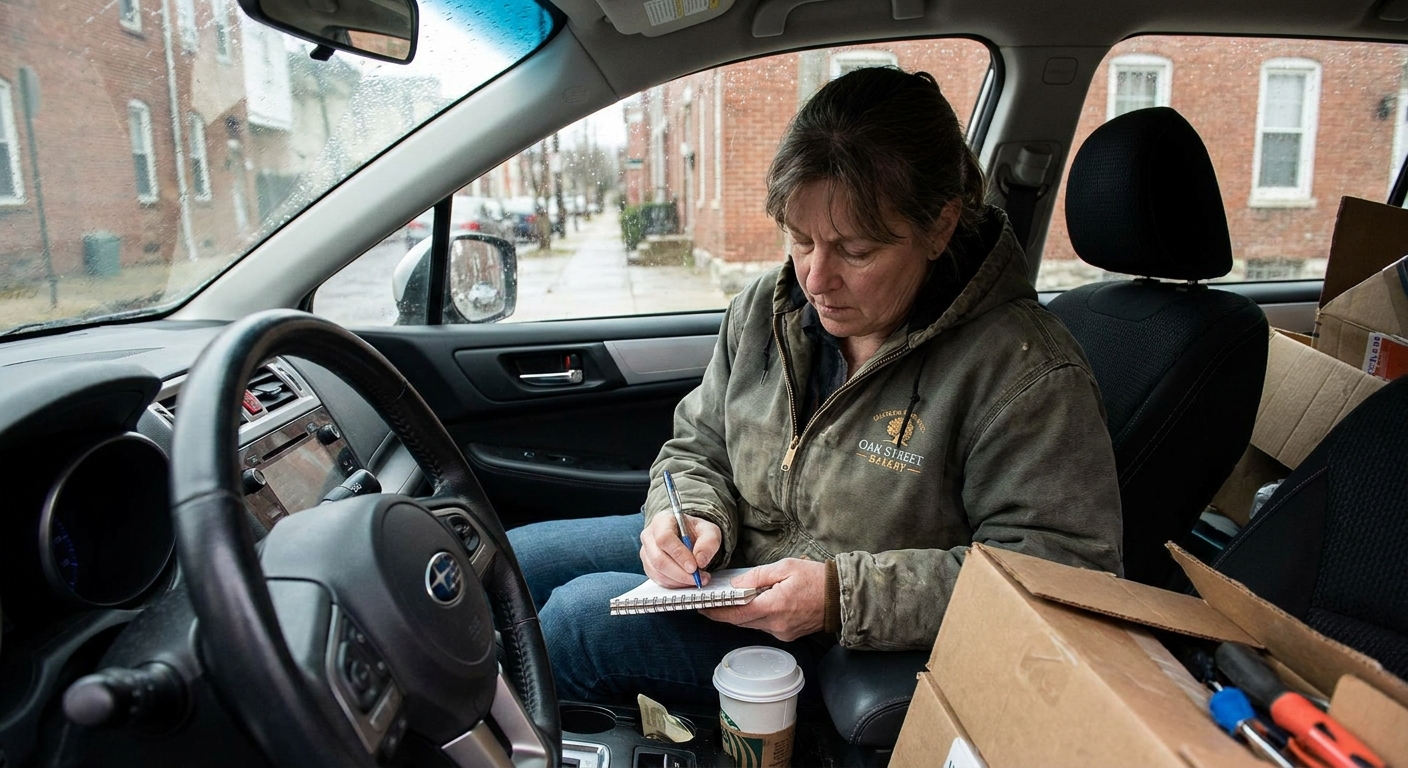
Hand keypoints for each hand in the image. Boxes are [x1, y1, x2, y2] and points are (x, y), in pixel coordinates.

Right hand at [639, 511, 721, 587]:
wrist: (688, 536)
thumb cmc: (696, 531)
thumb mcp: (709, 531)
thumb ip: (708, 542)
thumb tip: (700, 561)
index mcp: (662, 521)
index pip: (664, 538)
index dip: (679, 554)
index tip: (694, 567)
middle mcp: (649, 536)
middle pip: (659, 559)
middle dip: (680, 573)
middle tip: (699, 578)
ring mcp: (646, 552)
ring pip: (658, 572)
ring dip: (679, 581)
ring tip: (697, 580)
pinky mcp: (648, 566)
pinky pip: (658, 580)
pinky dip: (675, 584)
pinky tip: (687, 581)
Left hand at [700, 558, 826, 641]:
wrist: (841, 597)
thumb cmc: (816, 579)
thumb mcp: (786, 567)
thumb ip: (757, 576)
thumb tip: (736, 585)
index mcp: (775, 606)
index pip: (737, 613)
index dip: (717, 612)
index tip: (703, 608)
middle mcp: (777, 624)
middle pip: (742, 621)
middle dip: (725, 613)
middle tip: (710, 603)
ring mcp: (782, 632)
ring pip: (752, 625)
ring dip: (741, 614)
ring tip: (731, 601)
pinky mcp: (788, 634)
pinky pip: (765, 626)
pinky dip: (757, 616)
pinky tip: (756, 604)